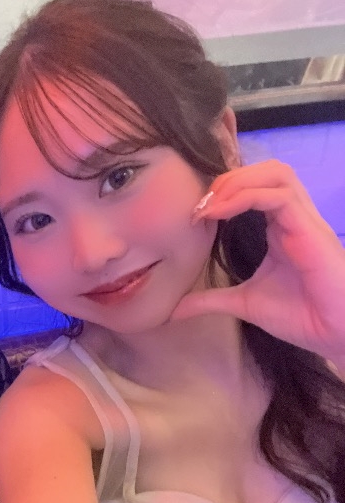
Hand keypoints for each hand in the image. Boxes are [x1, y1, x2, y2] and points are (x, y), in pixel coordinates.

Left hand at [171, 160, 344, 362]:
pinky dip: (246, 197)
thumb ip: (210, 300)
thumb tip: (173, 310)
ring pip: (276, 172)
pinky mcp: (309, 229)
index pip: (255, 186)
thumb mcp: (243, 303)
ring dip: (237, 181)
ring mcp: (303, 219)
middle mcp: (293, 215)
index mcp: (280, 225)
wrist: (334, 332)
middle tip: (201, 204)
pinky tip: (220, 213)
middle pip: (266, 169)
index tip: (195, 215)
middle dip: (229, 178)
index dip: (223, 191)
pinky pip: (278, 196)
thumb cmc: (300, 314)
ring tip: (210, 205)